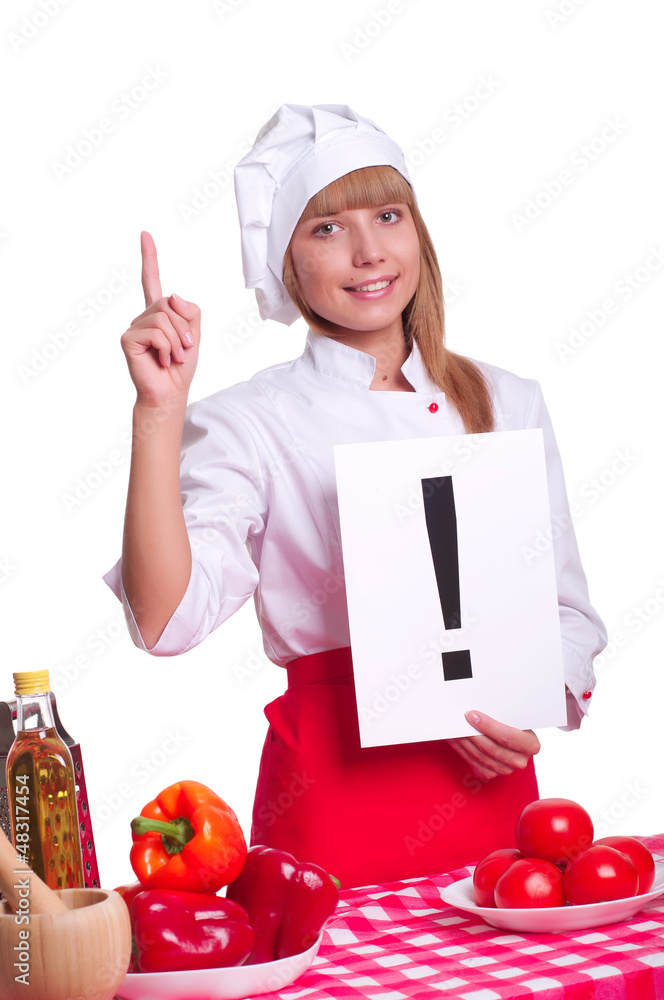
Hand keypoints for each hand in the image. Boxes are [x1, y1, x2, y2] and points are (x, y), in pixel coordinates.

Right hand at [120, 231, 199, 407]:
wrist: (170, 393)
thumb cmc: (181, 368)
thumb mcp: (194, 336)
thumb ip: (189, 312)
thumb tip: (173, 295)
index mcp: (158, 314)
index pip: (152, 281)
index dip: (149, 258)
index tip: (145, 235)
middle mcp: (143, 317)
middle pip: (170, 303)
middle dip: (184, 328)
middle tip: (183, 349)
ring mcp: (133, 327)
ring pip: (165, 317)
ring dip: (177, 341)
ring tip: (173, 357)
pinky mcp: (128, 339)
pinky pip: (157, 331)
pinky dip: (167, 347)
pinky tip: (162, 360)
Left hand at [447, 710, 539, 780]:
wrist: (511, 736)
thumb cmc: (512, 723)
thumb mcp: (514, 717)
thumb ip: (502, 714)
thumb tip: (480, 705)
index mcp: (531, 745)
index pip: (507, 736)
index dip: (488, 726)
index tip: (472, 715)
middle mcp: (520, 761)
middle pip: (491, 748)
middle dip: (473, 733)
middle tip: (460, 719)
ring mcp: (505, 769)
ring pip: (480, 755)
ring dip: (465, 741)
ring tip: (455, 727)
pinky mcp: (491, 773)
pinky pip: (473, 762)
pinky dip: (462, 749)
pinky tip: (455, 739)